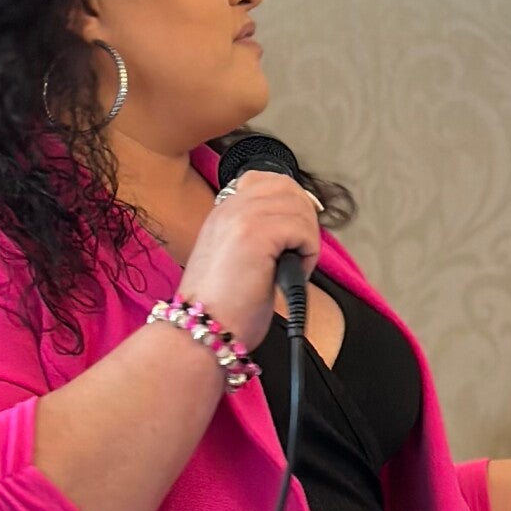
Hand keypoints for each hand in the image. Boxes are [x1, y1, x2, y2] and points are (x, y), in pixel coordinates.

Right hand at [175, 171, 322, 353]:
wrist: (203, 329)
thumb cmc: (222, 308)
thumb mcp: (236, 258)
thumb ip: (259, 235)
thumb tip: (294, 230)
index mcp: (223, 210)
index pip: (267, 180)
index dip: (291, 203)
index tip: (295, 234)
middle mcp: (230, 207)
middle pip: (289, 188)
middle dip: (304, 220)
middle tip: (298, 253)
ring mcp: (241, 217)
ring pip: (299, 208)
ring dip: (306, 240)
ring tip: (292, 268)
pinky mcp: (255, 234)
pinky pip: (303, 230)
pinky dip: (308, 254)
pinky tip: (290, 274)